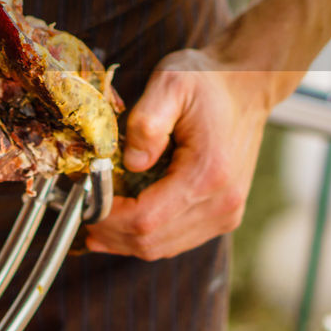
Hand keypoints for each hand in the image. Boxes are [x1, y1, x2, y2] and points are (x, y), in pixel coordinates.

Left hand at [85, 48, 271, 259]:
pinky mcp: (224, 215)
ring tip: (98, 219)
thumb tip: (131, 163)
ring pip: (163, 247)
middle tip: (83, 214)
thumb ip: (147, 123)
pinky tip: (124, 222)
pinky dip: (146, 236)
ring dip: (125, 240)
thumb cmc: (209, 82)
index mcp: (208, 173)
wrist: (247, 86)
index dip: (108, 217)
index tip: (85, 201)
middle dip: (111, 233)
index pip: (146, 219)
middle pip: (152, 241)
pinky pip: (177, 240)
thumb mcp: (171, 83)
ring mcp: (226, 214)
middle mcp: (222, 202)